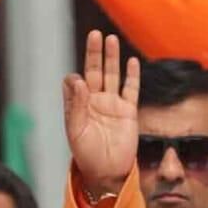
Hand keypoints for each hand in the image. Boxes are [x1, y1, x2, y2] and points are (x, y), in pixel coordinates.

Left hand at [63, 30, 139, 194]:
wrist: (107, 172)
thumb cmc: (86, 156)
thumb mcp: (76, 131)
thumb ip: (75, 106)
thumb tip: (75, 78)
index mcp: (78, 107)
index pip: (76, 84)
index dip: (76, 78)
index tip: (78, 79)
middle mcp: (95, 103)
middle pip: (95, 72)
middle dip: (95, 54)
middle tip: (94, 34)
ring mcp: (112, 105)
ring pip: (112, 76)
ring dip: (112, 58)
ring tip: (110, 39)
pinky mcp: (128, 111)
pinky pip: (131, 90)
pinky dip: (132, 76)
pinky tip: (132, 61)